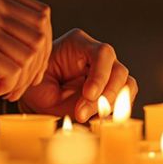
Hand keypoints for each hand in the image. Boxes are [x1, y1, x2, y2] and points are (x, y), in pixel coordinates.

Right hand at [0, 0, 52, 108]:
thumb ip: (5, 29)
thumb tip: (43, 48)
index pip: (40, 15)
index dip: (42, 45)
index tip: (28, 67)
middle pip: (40, 35)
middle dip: (35, 66)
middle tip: (16, 84)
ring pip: (30, 55)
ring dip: (21, 80)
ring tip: (1, 88)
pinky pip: (15, 71)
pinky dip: (9, 86)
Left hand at [19, 29, 136, 122]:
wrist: (35, 97)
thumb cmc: (35, 88)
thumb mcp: (41, 91)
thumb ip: (62, 99)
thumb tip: (85, 113)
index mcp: (77, 44)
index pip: (102, 53)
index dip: (100, 75)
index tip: (88, 95)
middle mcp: (95, 55)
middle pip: (119, 70)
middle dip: (105, 95)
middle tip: (82, 114)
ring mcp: (106, 71)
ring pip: (127, 84)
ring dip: (112, 104)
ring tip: (88, 117)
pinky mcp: (111, 88)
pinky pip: (125, 99)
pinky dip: (115, 111)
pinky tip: (95, 119)